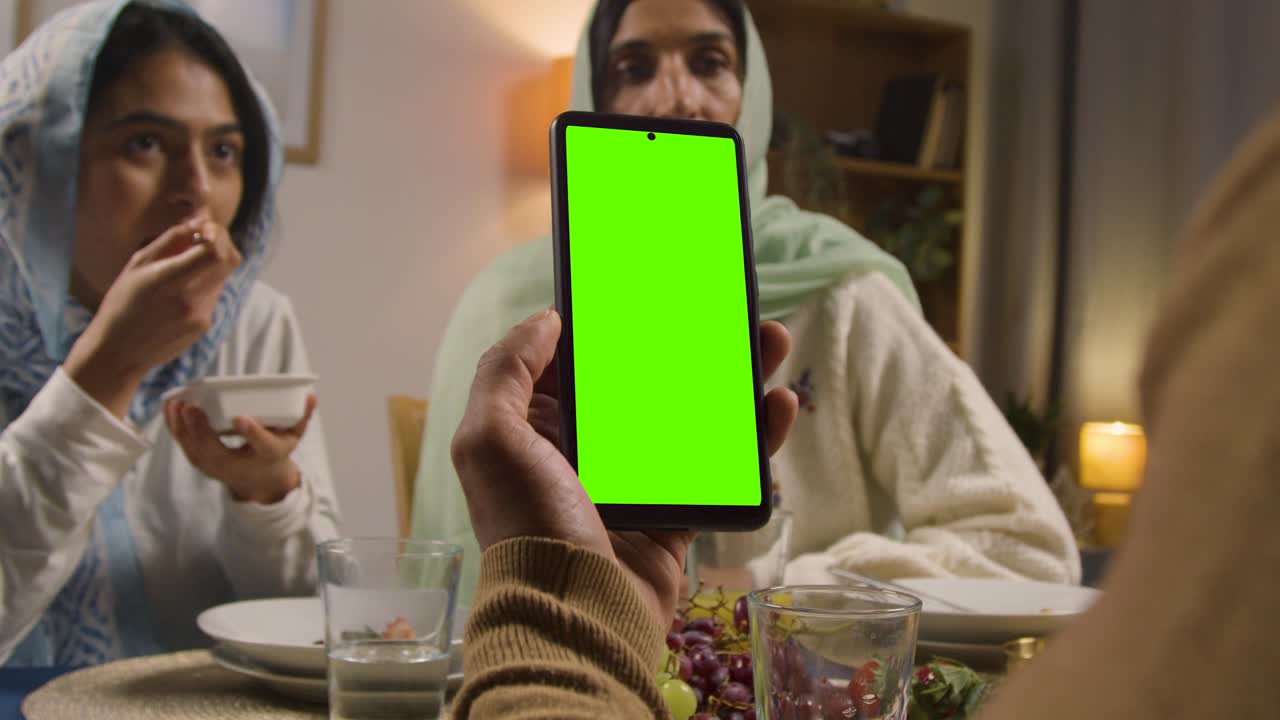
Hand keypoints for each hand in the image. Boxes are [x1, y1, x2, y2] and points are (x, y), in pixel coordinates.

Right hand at [64, 217, 240, 418]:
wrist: (118, 352)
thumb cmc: (122, 303)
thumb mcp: (137, 264)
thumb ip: (171, 240)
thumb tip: (199, 222)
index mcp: (170, 280)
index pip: (215, 251)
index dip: (217, 234)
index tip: (205, 228)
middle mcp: (191, 299)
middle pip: (229, 261)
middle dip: (221, 244)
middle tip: (202, 239)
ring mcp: (202, 315)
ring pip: (222, 277)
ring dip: (210, 266)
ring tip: (182, 269)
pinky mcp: (205, 325)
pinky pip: (213, 295)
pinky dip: (204, 285)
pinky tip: (180, 292)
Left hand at [163, 394, 316, 503]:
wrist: (257, 479)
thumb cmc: (274, 451)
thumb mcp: (293, 436)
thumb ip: (301, 417)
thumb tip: (310, 396)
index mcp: (266, 456)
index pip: (261, 445)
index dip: (252, 432)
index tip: (240, 418)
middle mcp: (239, 465)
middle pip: (215, 451)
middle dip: (201, 430)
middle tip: (192, 407)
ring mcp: (216, 467)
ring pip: (194, 449)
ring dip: (182, 428)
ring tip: (176, 404)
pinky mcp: (201, 461)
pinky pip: (184, 445)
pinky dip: (174, 428)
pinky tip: (168, 408)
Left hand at [451, 309, 797, 626]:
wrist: (574, 615)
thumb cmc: (526, 527)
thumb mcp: (489, 439)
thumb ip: (505, 370)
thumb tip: (545, 319)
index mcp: (538, 427)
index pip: (576, 360)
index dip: (608, 324)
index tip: (644, 288)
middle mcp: (586, 448)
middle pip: (643, 379)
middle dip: (684, 341)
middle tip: (721, 306)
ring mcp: (635, 479)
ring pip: (691, 413)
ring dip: (731, 377)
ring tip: (767, 341)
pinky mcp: (677, 511)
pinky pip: (721, 464)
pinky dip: (754, 435)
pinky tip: (779, 403)